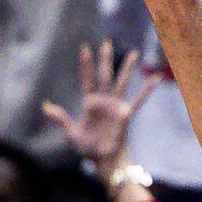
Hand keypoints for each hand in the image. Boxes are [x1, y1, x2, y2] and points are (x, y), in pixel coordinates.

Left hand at [42, 41, 158, 170]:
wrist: (104, 159)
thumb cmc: (87, 148)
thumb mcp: (71, 133)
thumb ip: (61, 118)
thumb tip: (45, 106)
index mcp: (90, 103)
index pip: (87, 79)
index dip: (86, 64)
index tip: (85, 48)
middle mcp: (104, 100)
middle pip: (105, 74)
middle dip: (105, 58)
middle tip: (107, 42)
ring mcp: (116, 105)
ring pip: (122, 82)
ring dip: (127, 68)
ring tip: (134, 53)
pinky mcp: (127, 113)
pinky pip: (139, 99)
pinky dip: (147, 89)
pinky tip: (156, 78)